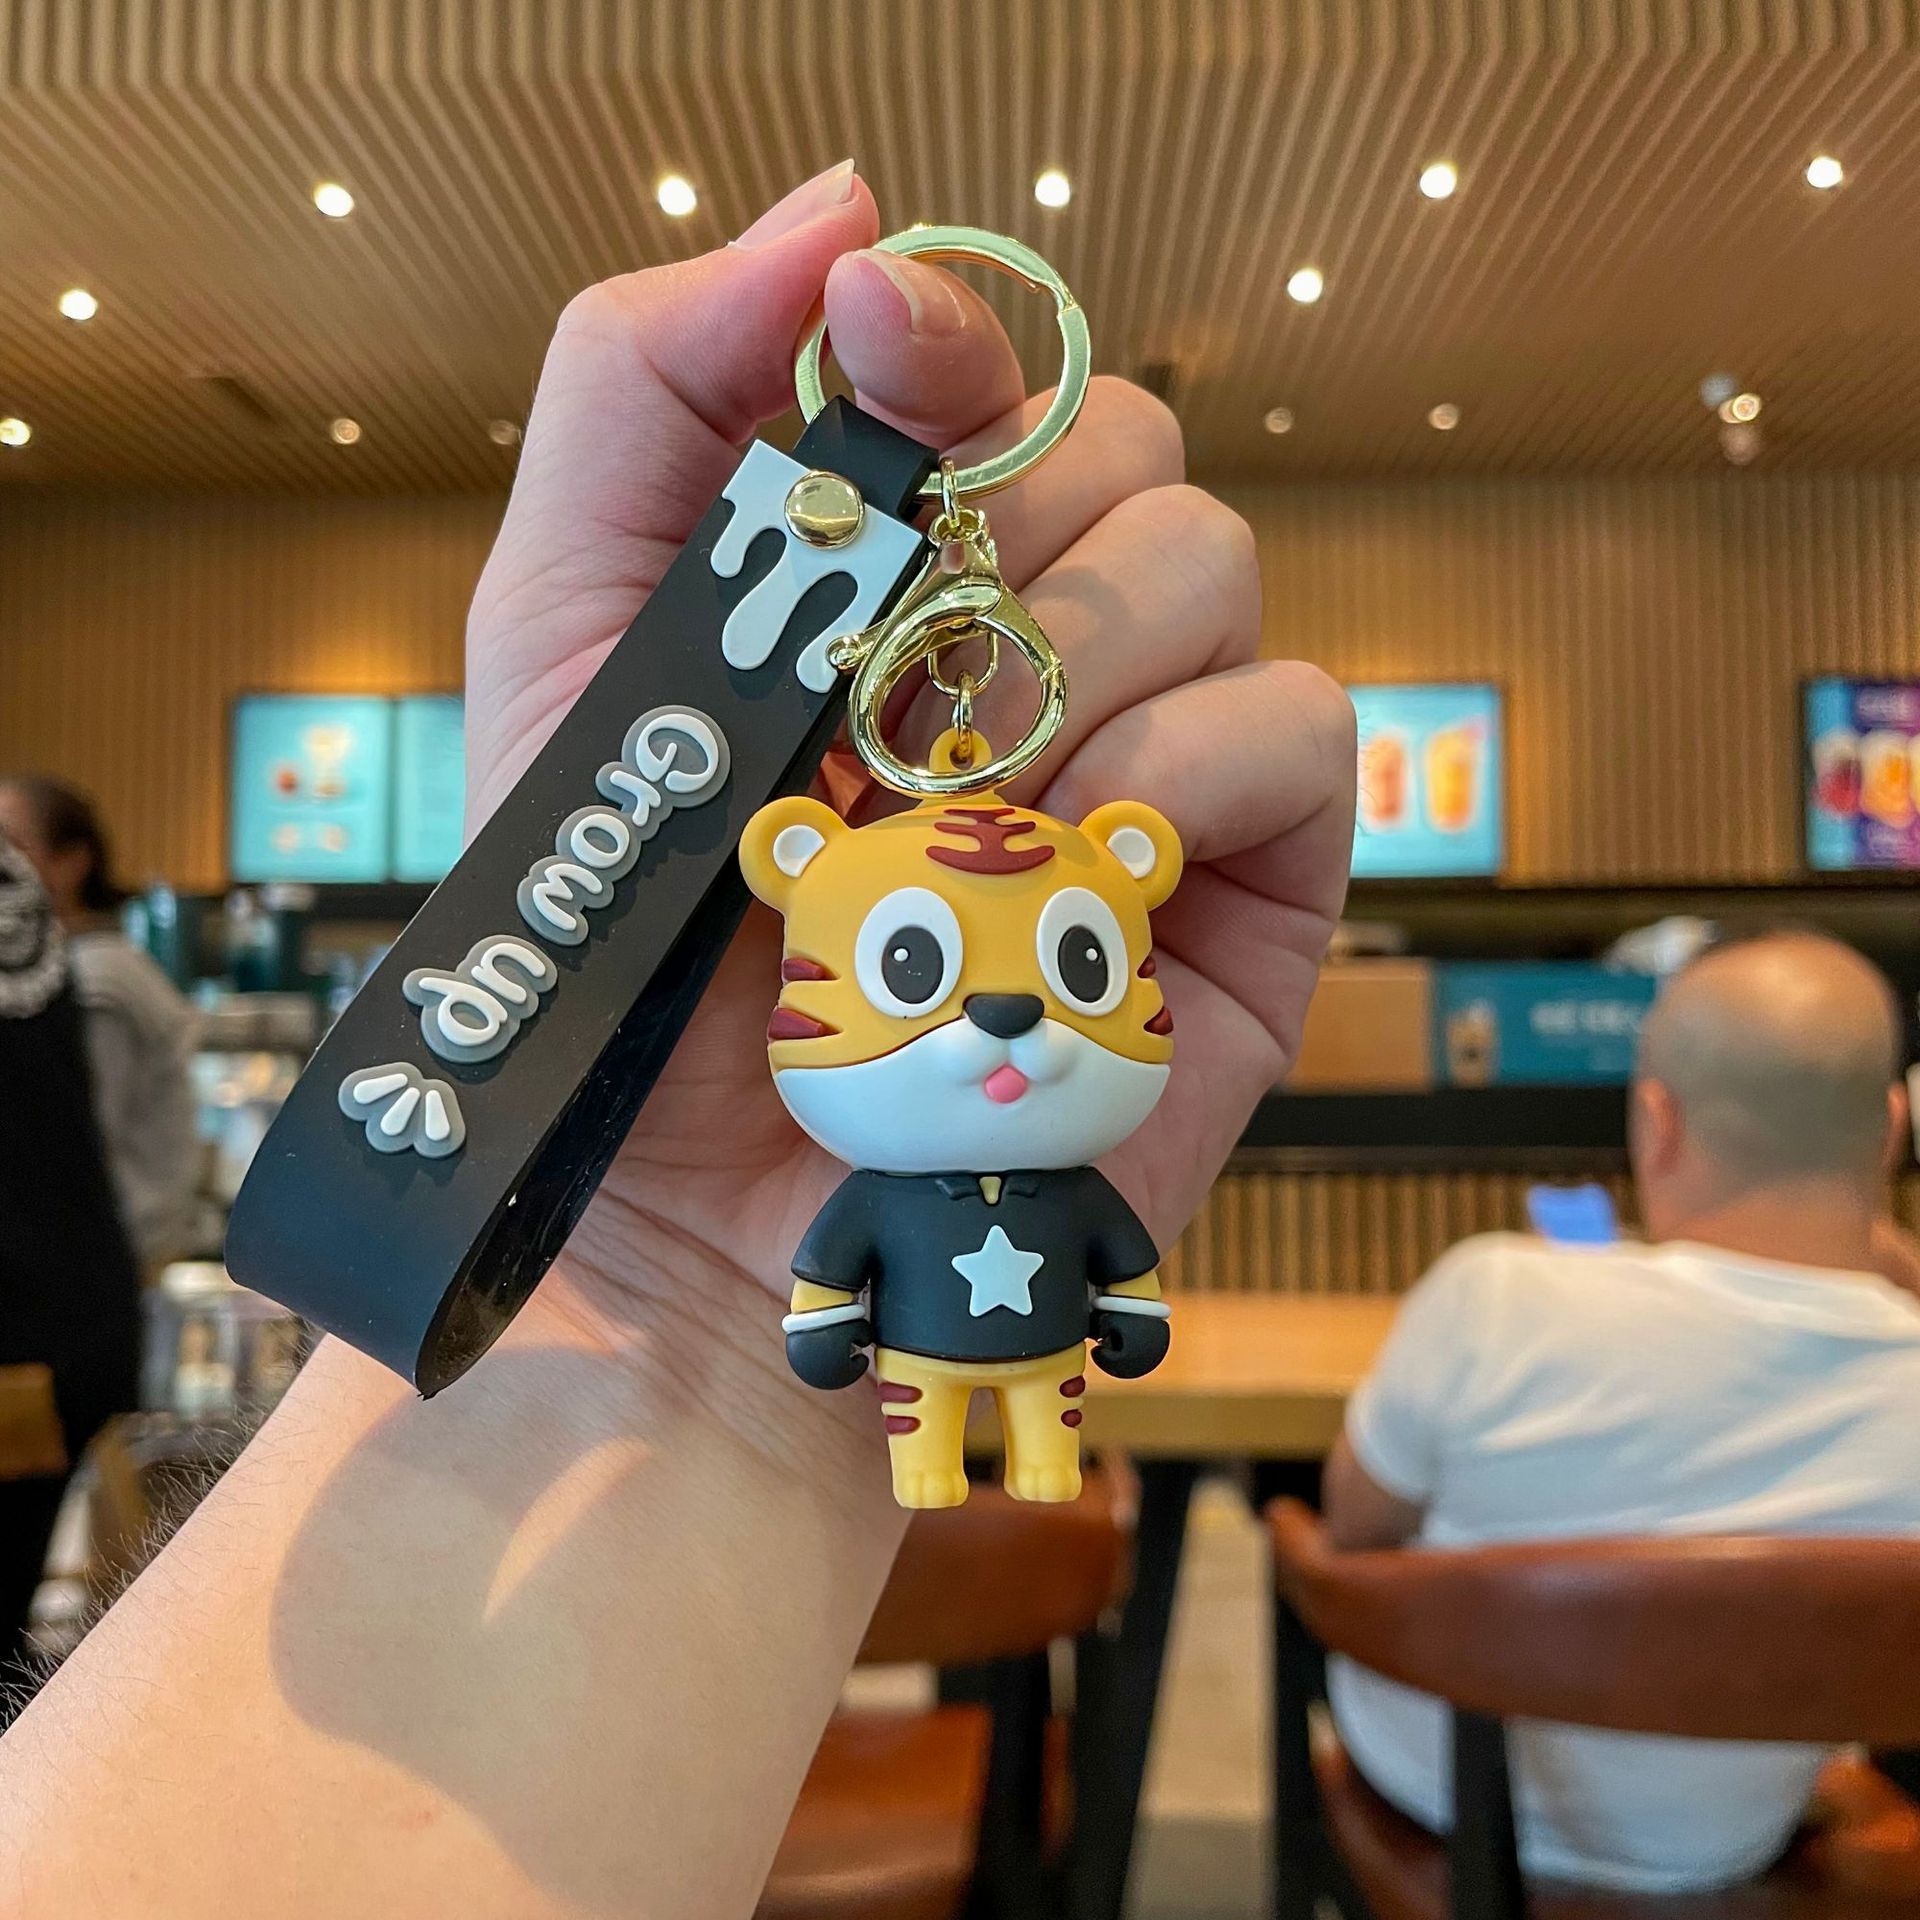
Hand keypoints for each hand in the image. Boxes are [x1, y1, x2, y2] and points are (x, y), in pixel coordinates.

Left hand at [466, 163, 1354, 1410]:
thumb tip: (847, 216)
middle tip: (885, 698)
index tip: (879, 348)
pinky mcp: (1247, 884)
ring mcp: (1154, 756)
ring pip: (1212, 559)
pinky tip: (1080, 855)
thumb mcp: (568, 639)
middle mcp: (1038, 643)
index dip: (951, 329)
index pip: (984, 371)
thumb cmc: (622, 943)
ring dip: (1072, 662)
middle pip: (1121, 437)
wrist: (691, 1215)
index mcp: (895, 575)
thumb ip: (648, 398)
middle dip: (1003, 536)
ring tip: (960, 812)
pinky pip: (1300, 724)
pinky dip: (1191, 761)